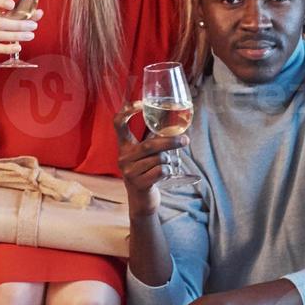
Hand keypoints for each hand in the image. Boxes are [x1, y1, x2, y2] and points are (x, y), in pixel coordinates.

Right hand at [115, 103, 187, 219]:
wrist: (142, 200)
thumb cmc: (147, 171)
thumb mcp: (145, 155)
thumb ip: (153, 139)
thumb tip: (175, 123)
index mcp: (124, 145)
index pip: (118, 123)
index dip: (127, 111)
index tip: (141, 104)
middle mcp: (123, 157)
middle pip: (149, 144)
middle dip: (170, 142)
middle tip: (185, 140)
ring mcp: (129, 171)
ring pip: (158, 159)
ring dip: (168, 161)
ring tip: (166, 165)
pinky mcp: (138, 184)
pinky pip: (160, 171)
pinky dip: (167, 171)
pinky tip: (164, 174)